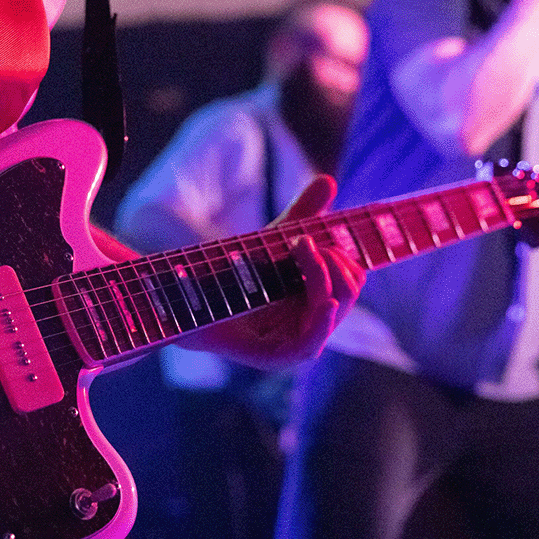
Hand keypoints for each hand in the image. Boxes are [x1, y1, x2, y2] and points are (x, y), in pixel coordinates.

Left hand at [179, 175, 364, 369]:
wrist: (186, 295)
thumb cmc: (232, 271)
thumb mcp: (273, 240)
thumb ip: (302, 214)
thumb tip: (328, 180)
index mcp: (317, 298)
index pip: (352, 279)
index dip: (346, 257)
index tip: (318, 236)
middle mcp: (312, 322)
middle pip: (348, 292)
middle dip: (335, 262)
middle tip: (305, 242)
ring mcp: (295, 342)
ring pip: (333, 310)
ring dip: (324, 276)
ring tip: (303, 250)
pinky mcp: (274, 357)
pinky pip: (310, 344)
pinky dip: (323, 322)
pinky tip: (325, 300)